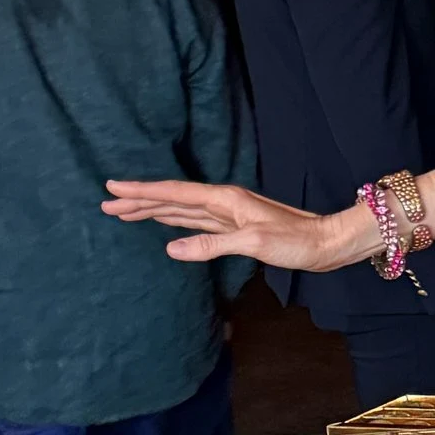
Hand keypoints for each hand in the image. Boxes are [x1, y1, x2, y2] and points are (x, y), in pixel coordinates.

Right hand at [102, 178, 374, 271]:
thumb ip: (212, 245)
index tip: (113, 187)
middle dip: (139, 201)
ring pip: (181, 211)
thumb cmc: (297, 241)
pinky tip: (165, 225)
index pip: (174, 193)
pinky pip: (195, 223)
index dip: (143, 191)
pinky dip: (175, 222)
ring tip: (125, 211)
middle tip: (106, 203)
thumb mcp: (254, 243)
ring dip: (153, 210)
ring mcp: (228, 216)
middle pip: (172, 200)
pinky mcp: (235, 230)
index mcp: (225, 200)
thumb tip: (172, 247)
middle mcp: (223, 204)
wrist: (327, 243)